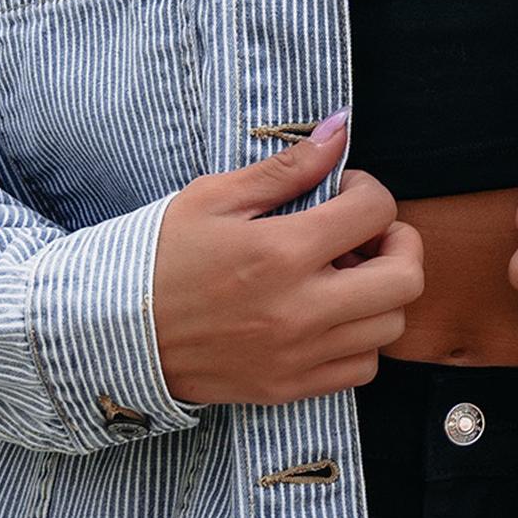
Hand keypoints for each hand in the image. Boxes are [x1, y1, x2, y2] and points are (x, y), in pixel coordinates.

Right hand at [151, 120, 425, 406]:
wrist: (112, 331)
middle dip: (398, 243)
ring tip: (342, 276)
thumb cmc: (159, 256)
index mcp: (281, 252)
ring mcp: (298, 355)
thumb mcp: (214, 196)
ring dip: (380, 293)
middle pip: (405, 278)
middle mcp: (300, 309)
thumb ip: (286, 167)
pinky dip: (360, 339)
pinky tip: (329, 315)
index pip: (376, 212)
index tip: (344, 192)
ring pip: (390, 326)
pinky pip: (362, 368)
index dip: (370, 191)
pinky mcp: (289, 387)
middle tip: (364, 234)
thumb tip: (340, 130)